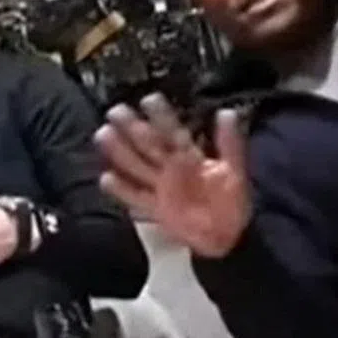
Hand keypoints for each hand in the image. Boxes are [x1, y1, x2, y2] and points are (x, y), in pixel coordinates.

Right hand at [95, 93, 252, 258]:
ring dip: (120, 151)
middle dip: (131, 127)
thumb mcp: (235, 171)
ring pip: (136, 166)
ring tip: (103, 134)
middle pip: (148, 144)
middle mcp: (170, 168)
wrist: (227, 237)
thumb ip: (229, 144)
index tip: (148, 99)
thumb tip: (228, 113)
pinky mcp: (155, 208)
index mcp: (189, 156)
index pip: (172, 131)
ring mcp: (160, 188)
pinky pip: (135, 197)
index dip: (161, 116)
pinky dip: (121, 189)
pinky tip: (105, 178)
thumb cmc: (232, 202)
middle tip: (115, 111)